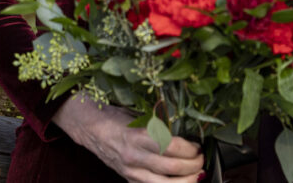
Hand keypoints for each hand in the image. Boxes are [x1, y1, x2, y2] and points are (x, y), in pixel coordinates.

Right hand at [53, 95, 203, 182]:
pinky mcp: (131, 181)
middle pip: (172, 168)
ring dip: (188, 181)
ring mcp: (132, 173)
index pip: (171, 146)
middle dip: (194, 165)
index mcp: (137, 136)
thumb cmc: (116, 118)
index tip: (197, 145)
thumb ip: (160, 126)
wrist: (91, 130)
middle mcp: (134, 157)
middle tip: (201, 159)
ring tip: (197, 173)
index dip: (190, 148)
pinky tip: (182, 181)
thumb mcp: (139, 116)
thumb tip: (189, 130)